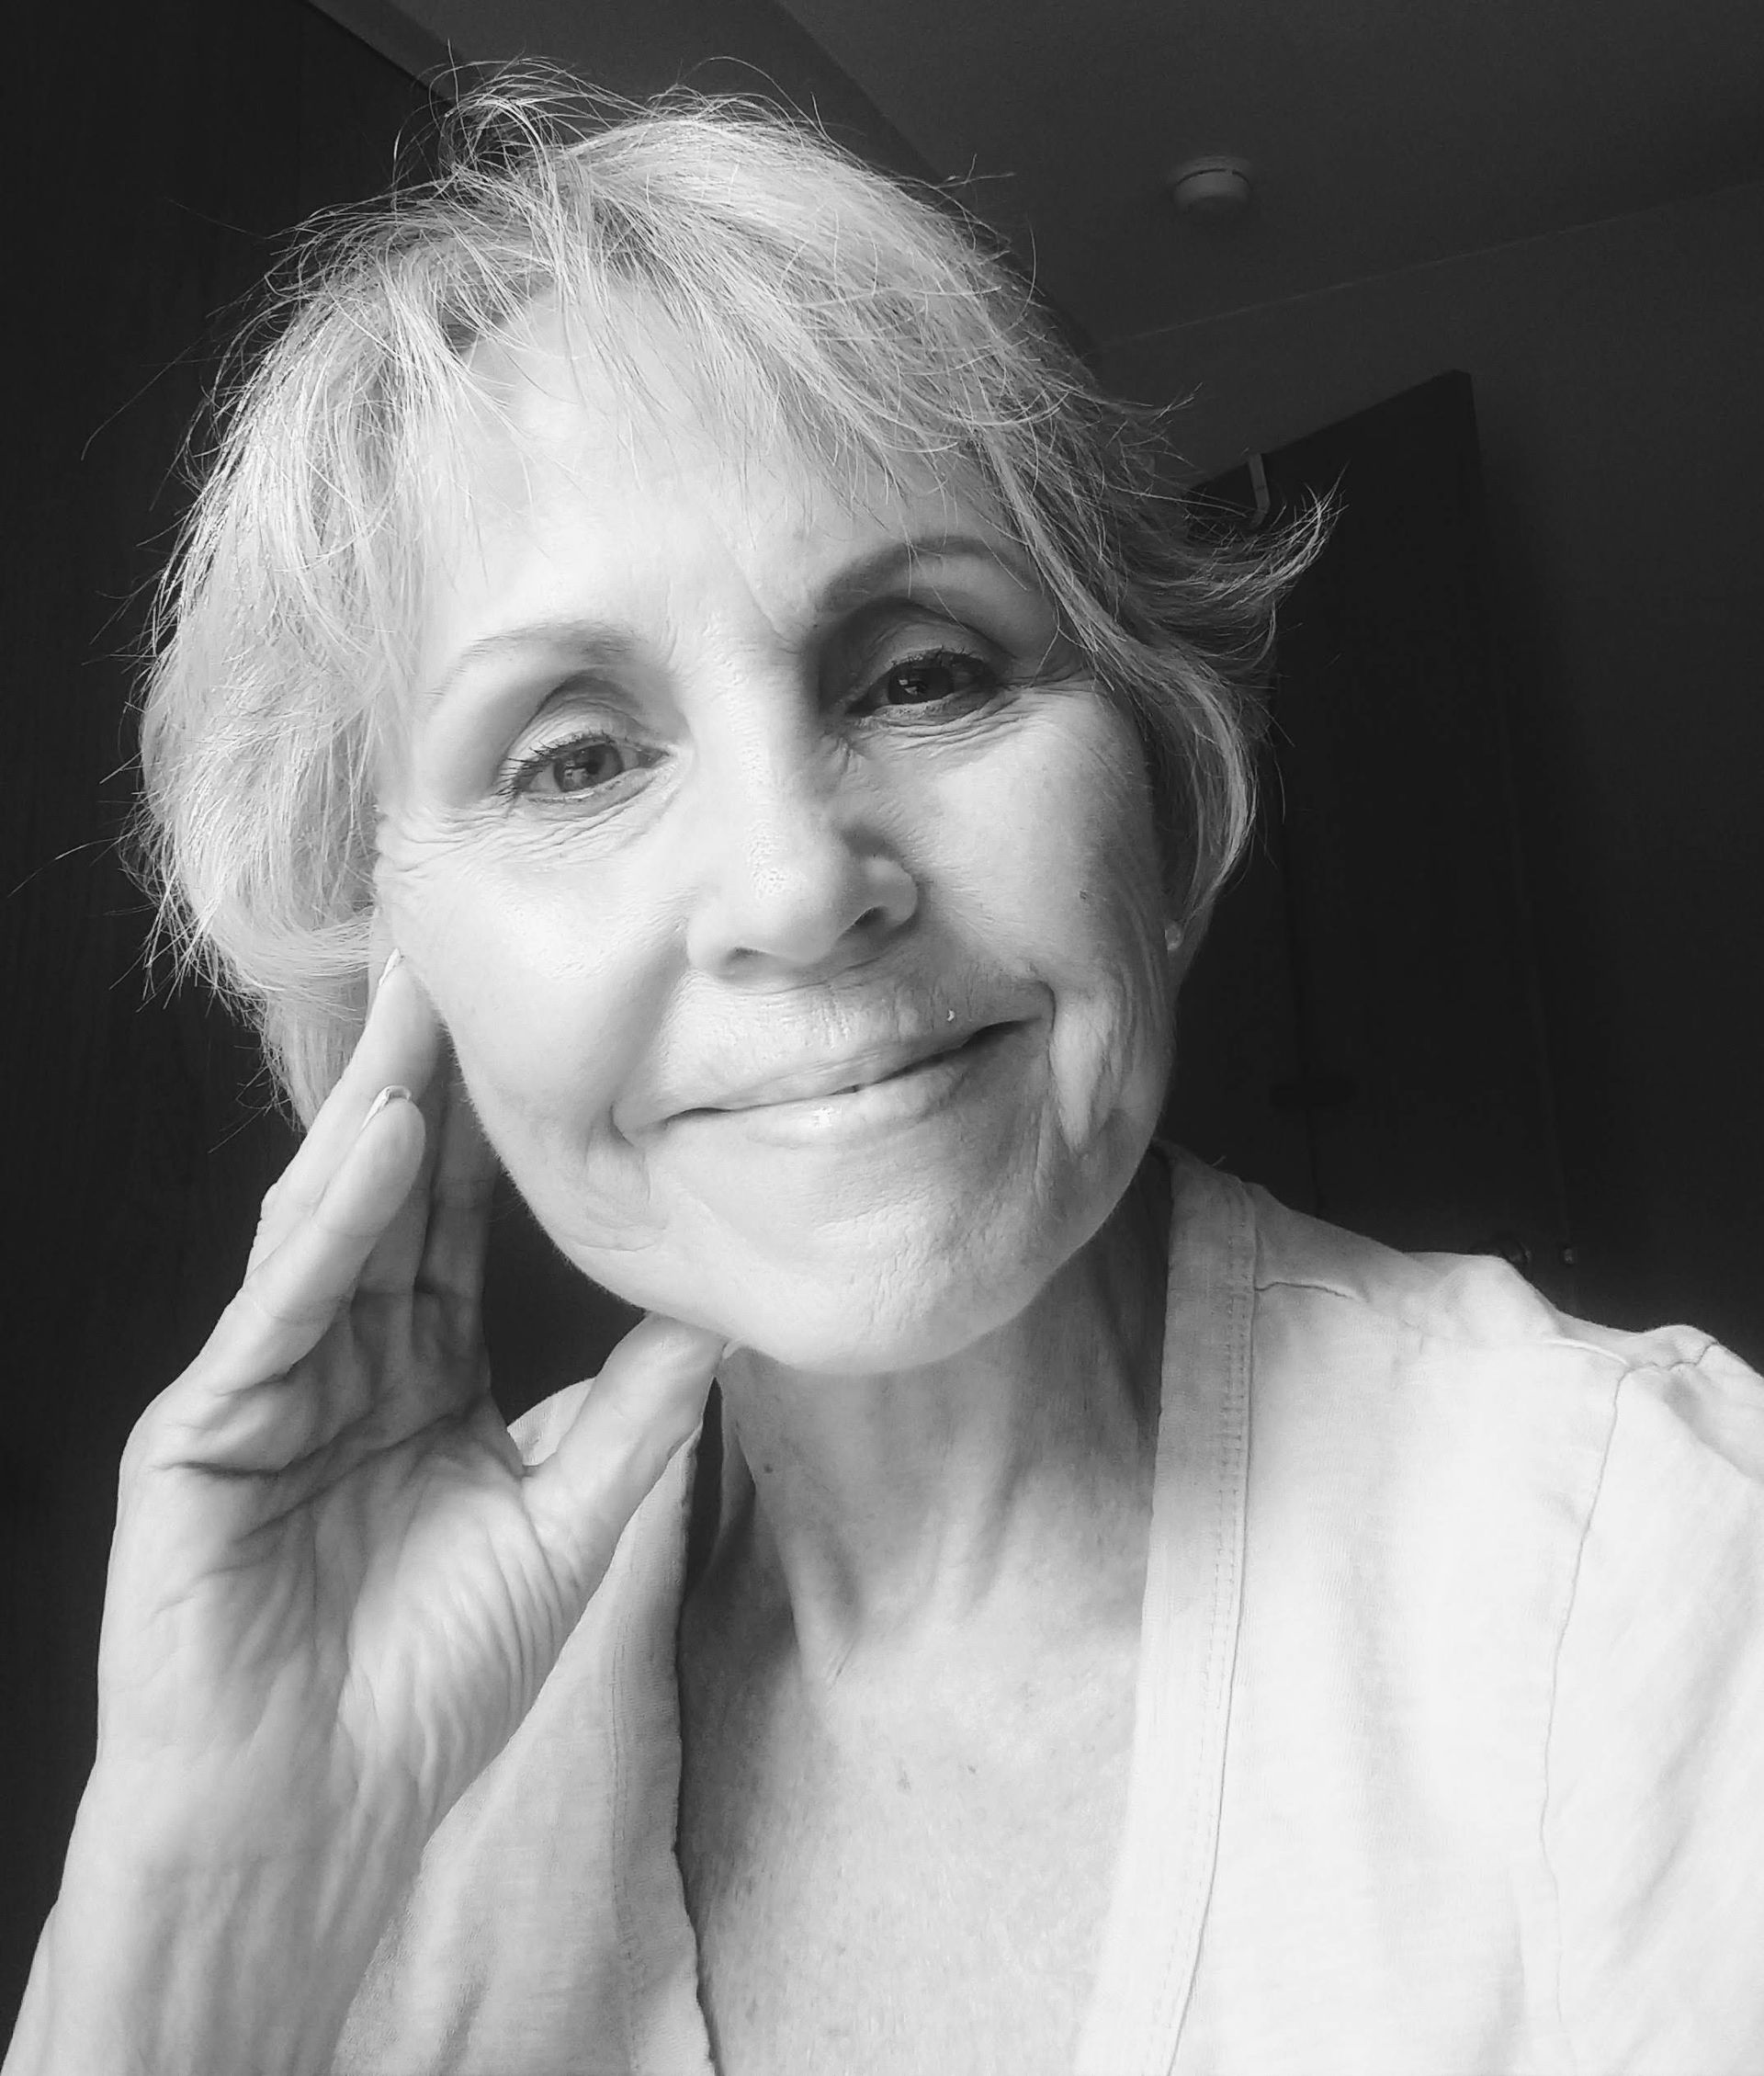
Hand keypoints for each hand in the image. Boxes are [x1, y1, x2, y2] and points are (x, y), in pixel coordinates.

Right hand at [82, 951, 720, 1894]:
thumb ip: (633, 1416)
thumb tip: (723, 1316)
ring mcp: (264, 1390)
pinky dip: (328, 1230)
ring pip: (324, 1226)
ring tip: (424, 1006)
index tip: (548, 1028)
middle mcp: (339, 1360)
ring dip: (376, 1115)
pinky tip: (378, 1150)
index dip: (502, 1128)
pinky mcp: (201, 1438)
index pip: (460, 1223)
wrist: (318, 1819)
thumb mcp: (563, 1529)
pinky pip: (275, 1314)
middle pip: (391, 1196)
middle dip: (425, 1077)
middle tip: (463, 951)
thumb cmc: (426, 1686)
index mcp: (417, 1373)